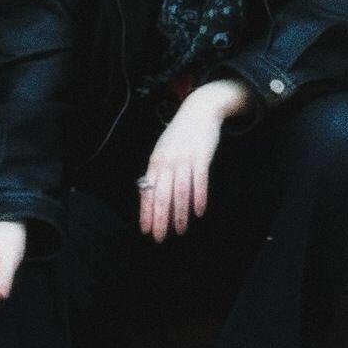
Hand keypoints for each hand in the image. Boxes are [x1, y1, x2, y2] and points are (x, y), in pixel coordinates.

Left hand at [139, 77, 252, 240]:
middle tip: (160, 237)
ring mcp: (184, 158)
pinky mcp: (202, 155)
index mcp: (156, 161)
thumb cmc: (179, 135)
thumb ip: (158, 172)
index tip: (146, 230)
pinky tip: (199, 212)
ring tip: (180, 230)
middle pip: (162, 194)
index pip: (148, 190)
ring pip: (180, 191)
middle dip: (160, 217)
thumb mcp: (164, 150)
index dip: (146, 211)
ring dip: (179, 213)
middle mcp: (168, 161)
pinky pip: (199, 179)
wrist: (199, 110)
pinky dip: (199, 197)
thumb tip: (150, 195)